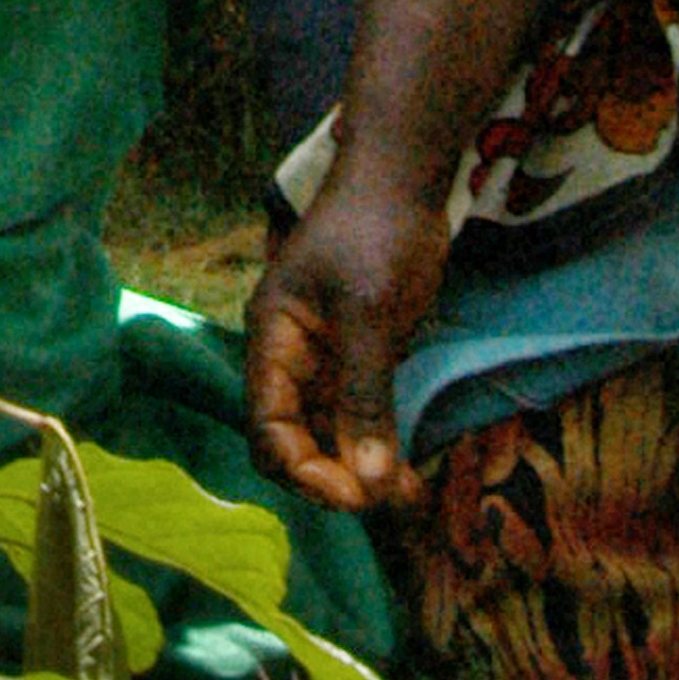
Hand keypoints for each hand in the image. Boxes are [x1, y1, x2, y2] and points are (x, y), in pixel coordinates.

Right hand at [243, 177, 450, 512]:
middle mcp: (289, 358)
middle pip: (292, 440)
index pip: (267, 428)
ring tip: (410, 497)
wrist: (402, 178)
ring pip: (328, 436)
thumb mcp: (369, 315)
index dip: (304, 470)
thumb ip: (364, 396)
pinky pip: (358, 417)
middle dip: (332, 478)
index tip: (358, 496)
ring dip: (362, 470)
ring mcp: (322, 359)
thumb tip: (371, 481)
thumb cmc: (375, 234)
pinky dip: (379, 447)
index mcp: (272, 342)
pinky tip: (411, 471)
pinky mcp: (357, 357)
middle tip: (387, 501)